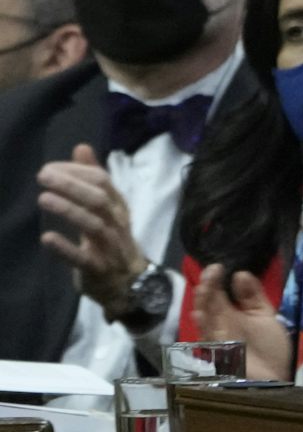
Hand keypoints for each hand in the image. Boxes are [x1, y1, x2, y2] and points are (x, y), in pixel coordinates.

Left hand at [38, 144, 148, 311]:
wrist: (129, 283)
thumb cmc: (112, 239)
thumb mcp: (107, 206)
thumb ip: (94, 178)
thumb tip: (81, 147)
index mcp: (118, 205)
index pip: (102, 181)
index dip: (77, 171)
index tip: (50, 167)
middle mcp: (117, 222)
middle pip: (98, 199)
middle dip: (71, 185)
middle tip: (43, 175)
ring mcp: (110, 246)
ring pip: (93, 224)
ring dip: (69, 210)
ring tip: (43, 198)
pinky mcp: (99, 268)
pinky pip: (83, 258)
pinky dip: (66, 248)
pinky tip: (47, 239)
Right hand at [195, 264, 292, 380]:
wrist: (275, 380)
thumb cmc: (269, 350)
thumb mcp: (264, 317)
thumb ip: (253, 296)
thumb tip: (240, 273)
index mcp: (229, 315)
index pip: (216, 294)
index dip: (214, 280)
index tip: (218, 266)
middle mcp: (219, 326)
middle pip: (207, 304)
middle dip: (207, 287)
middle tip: (212, 271)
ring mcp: (217, 340)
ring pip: (204, 319)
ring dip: (204, 302)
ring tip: (207, 286)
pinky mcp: (218, 355)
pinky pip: (207, 339)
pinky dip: (204, 326)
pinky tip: (201, 313)